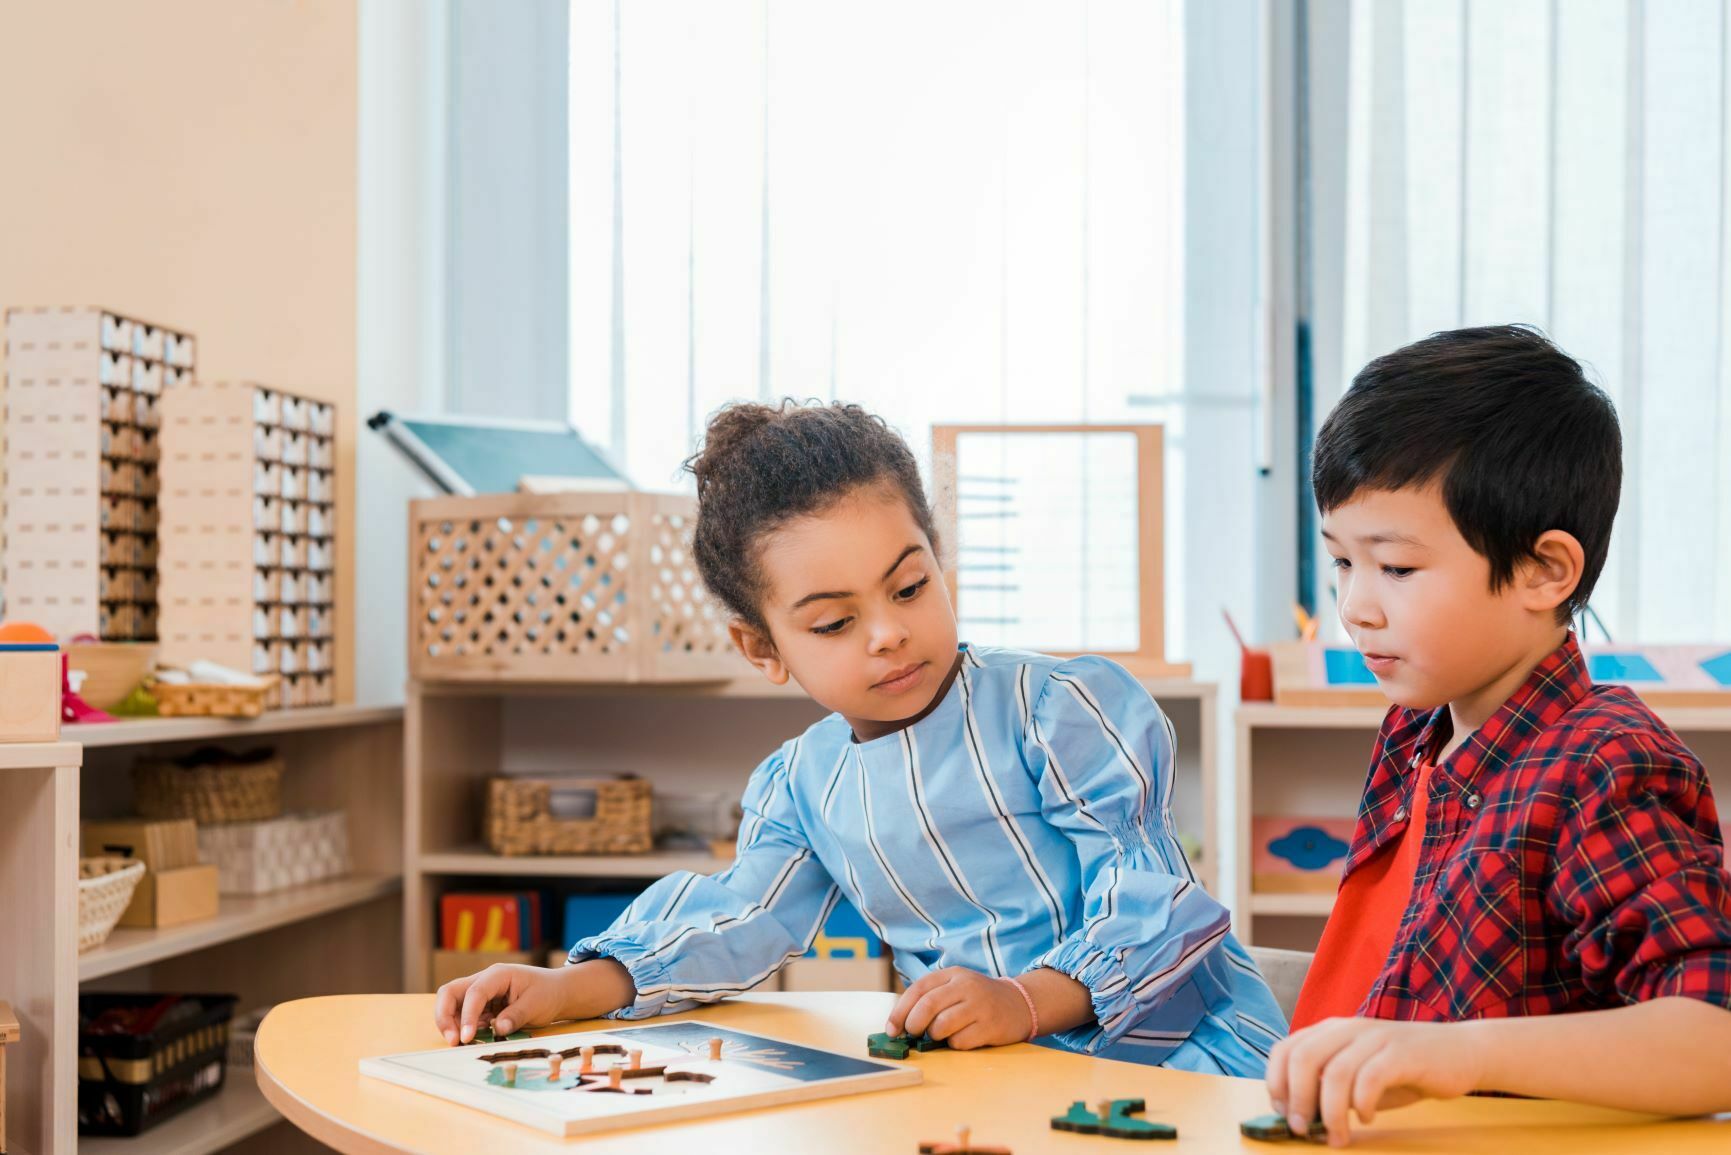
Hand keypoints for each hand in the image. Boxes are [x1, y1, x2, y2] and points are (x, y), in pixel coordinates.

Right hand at [432, 959, 633, 1044]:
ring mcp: (480, 993)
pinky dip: (462, 1027)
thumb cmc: (548, 993)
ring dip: (450, 1023)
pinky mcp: (481, 1006)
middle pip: (450, 993)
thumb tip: (498, 1029)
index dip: (467, 1016)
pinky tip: (471, 1039)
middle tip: (453, 1041)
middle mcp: (484, 981)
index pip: (474, 993)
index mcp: (497, 975)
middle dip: (445, 1016)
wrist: (557, 992)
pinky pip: (463, 1015)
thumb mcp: (536, 1004)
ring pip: (452, 1004)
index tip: (466, 1037)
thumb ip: (516, 1015)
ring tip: (460, 1043)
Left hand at [884, 967, 1033, 1049]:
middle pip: (927, 1006)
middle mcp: (966, 986)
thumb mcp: (956, 988)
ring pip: (941, 1026)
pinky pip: (960, 1041)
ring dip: (934, 1036)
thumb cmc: (978, 999)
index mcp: (953, 974)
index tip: (892, 1029)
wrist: (1019, 1004)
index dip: (900, 1010)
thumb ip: (931, 999)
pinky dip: (954, 1044)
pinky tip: (963, 1037)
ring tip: (942, 1034)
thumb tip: (899, 1024)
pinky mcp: (990, 1026)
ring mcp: (980, 1005)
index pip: (918, 989)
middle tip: (912, 1034)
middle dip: (913, 1025)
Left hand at [1265, 1017, 1486, 1145]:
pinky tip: (1367, 1119)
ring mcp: (1375, 1038)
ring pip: (1335, 1072)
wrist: (1461, 1052)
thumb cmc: (1404, 1070)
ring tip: (1338, 1137)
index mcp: (1331, 1031)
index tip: (1283, 1114)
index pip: (1285, 1049)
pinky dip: (1362, 1104)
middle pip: (1303, 1058)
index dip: (1276, 1082)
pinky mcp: (1402, 1052)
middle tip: (1304, 1130)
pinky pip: (1371, 1078)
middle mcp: (1348, 1028)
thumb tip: (1301, 1120)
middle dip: (1298, 1099)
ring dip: (1330, 1112)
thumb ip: (1331, 1089)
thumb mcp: (1359, 1076)